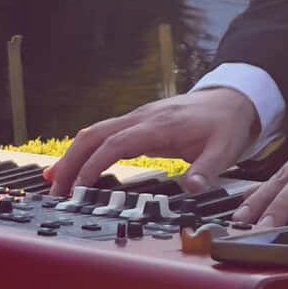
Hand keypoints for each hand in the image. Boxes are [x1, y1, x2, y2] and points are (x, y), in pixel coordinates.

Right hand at [47, 86, 258, 194]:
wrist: (232, 98)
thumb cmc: (226, 124)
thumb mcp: (225, 149)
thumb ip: (207, 169)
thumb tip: (191, 189)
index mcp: (159, 126)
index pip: (116, 143)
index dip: (94, 165)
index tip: (79, 187)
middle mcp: (142, 118)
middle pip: (94, 135)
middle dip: (70, 161)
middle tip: (55, 190)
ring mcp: (137, 119)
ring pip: (94, 133)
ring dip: (72, 156)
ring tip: (55, 183)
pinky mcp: (138, 124)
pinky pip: (104, 134)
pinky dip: (85, 150)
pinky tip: (74, 168)